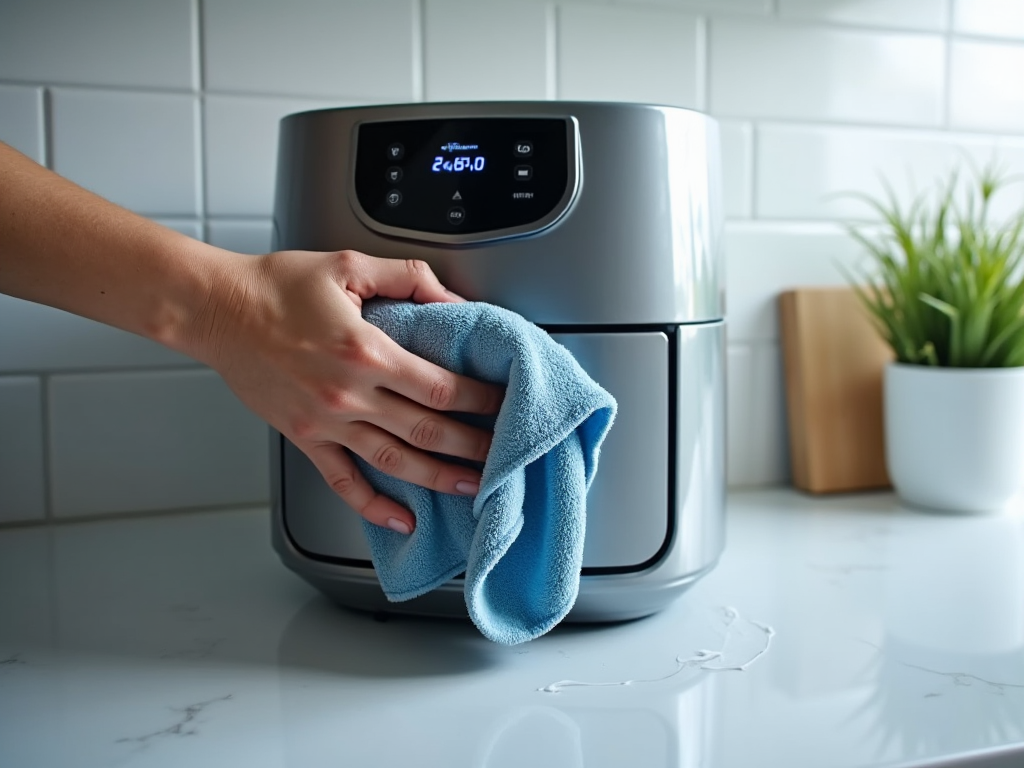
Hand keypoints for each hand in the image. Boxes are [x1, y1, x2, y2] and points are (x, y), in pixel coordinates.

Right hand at [193, 249, 503, 534]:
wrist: (215, 310)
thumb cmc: (276, 286)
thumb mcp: (348, 266)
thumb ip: (408, 278)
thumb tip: (452, 301)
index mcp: (365, 351)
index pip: (440, 387)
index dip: (479, 400)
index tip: (504, 404)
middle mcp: (348, 394)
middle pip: (426, 431)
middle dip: (472, 445)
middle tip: (505, 454)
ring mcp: (325, 422)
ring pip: (394, 462)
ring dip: (438, 478)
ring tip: (473, 487)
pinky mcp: (304, 437)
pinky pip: (342, 481)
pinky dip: (373, 506)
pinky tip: (401, 519)